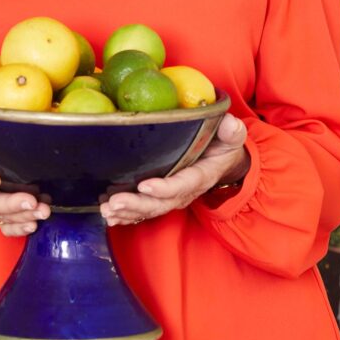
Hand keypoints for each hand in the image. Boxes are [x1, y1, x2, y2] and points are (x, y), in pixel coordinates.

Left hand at [100, 113, 247, 226]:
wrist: (224, 164)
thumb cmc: (223, 146)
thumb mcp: (231, 137)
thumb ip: (231, 132)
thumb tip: (229, 123)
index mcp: (201, 175)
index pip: (183, 184)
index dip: (165, 188)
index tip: (145, 185)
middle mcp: (185, 191)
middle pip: (161, 203)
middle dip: (137, 205)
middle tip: (114, 203)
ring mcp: (173, 197)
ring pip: (150, 210)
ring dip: (127, 212)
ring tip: (107, 210)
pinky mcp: (162, 198)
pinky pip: (144, 211)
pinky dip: (127, 216)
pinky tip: (110, 216)